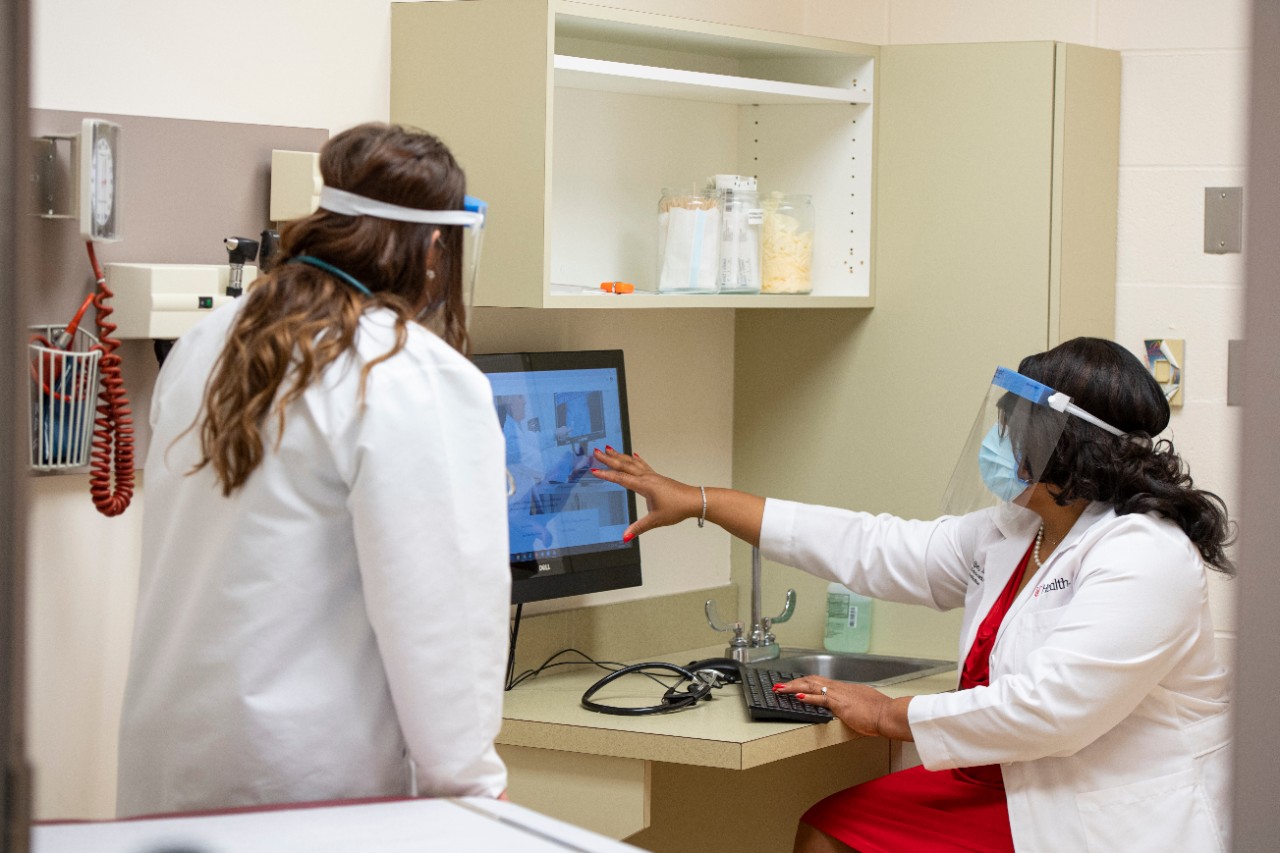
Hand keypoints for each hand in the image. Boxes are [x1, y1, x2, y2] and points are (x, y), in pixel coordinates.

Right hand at [589, 447, 700, 540]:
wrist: (694, 500)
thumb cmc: (678, 507)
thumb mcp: (656, 520)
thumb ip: (638, 528)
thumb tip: (625, 536)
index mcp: (644, 486)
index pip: (621, 479)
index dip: (607, 475)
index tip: (594, 470)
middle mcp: (647, 478)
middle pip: (625, 465)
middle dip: (609, 459)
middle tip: (597, 451)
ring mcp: (653, 476)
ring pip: (633, 463)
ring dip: (620, 456)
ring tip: (610, 449)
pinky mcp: (658, 478)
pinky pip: (643, 465)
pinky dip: (636, 460)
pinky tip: (634, 455)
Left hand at [773, 677, 911, 740]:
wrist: (888, 714)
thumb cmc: (880, 712)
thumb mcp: (863, 704)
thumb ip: (854, 704)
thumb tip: (850, 708)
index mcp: (844, 688)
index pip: (819, 682)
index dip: (804, 683)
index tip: (794, 685)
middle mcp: (839, 688)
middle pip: (811, 681)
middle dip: (793, 682)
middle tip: (779, 685)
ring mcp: (839, 694)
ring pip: (811, 686)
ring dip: (793, 687)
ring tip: (780, 689)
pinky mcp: (840, 704)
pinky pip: (820, 698)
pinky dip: (806, 697)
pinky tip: (796, 696)